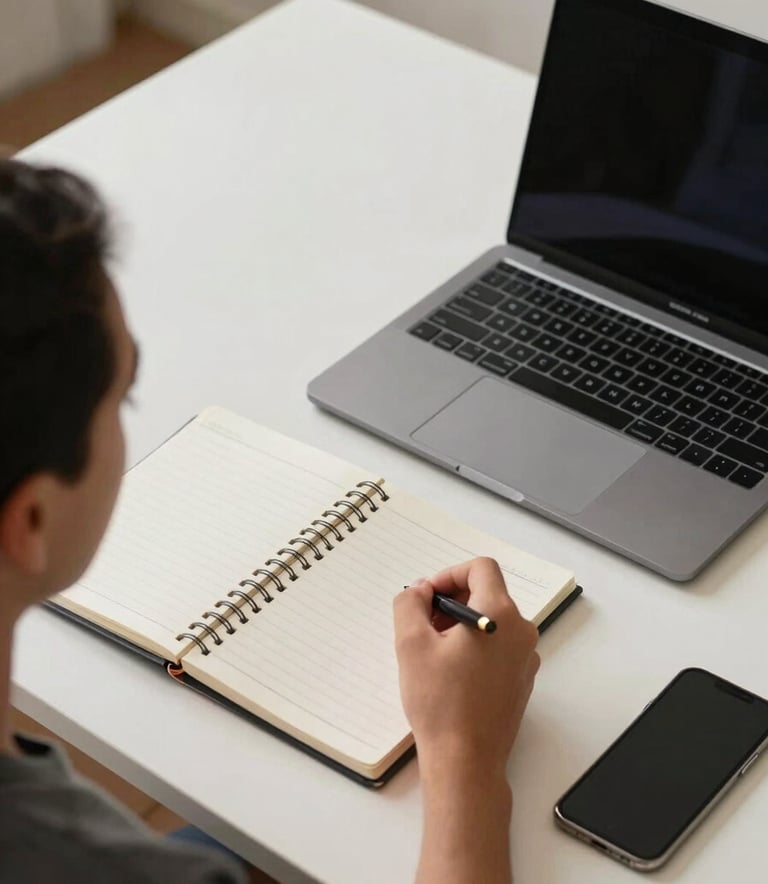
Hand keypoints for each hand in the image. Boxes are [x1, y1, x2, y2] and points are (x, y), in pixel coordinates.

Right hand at [394, 557, 539, 778]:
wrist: (466, 762)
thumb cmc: (440, 704)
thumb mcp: (411, 644)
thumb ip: (410, 603)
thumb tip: (420, 591)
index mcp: (499, 614)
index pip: (481, 567)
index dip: (450, 573)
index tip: (428, 597)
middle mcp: (521, 631)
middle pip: (488, 593)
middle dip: (452, 600)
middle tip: (423, 623)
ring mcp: (526, 657)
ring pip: (492, 620)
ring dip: (461, 623)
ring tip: (433, 650)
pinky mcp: (522, 679)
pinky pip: (499, 646)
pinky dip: (475, 645)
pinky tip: (451, 672)